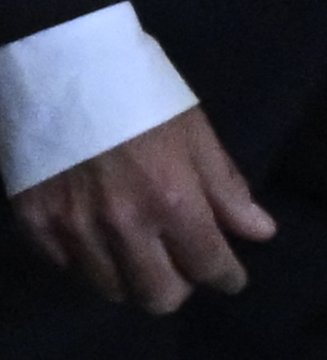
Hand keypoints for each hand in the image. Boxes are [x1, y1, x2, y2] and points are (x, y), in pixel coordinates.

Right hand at [10, 107, 275, 313]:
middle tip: (182, 267)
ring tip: (140, 255)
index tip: (231, 277)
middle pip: (158, 297)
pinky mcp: (33, 221)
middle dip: (179, 288)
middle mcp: (122, 225)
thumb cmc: (138, 92)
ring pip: (110, 289)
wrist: (58, 62)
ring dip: (132, 279)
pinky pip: (66, 268)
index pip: (209, 266)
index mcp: (172, 201)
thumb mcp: (195, 133)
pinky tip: (98, 240)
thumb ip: (226, 189)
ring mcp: (72, 227)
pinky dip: (87, 262)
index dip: (228, 278)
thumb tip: (260, 233)